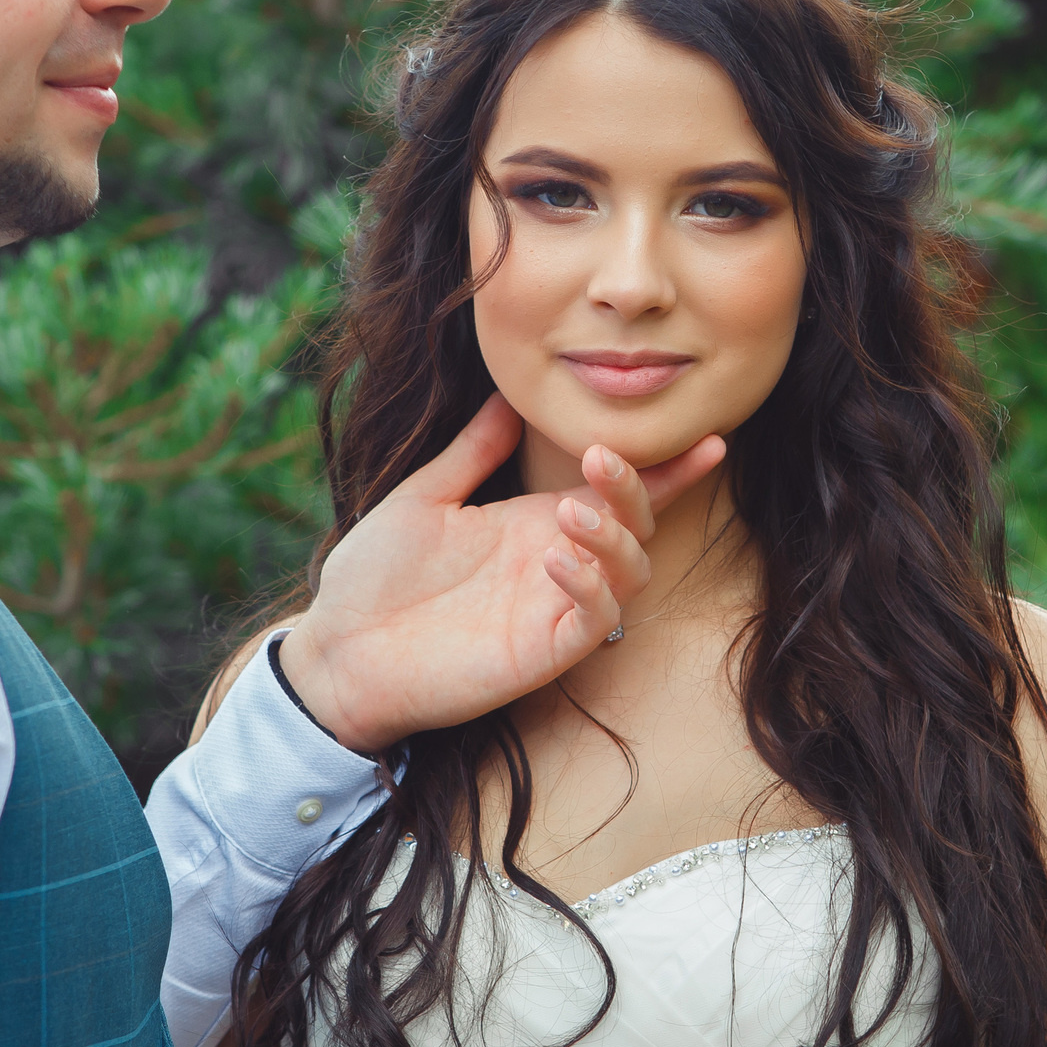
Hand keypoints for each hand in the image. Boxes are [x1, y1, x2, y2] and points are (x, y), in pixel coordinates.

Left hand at [277, 394, 723, 752]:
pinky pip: (595, 620)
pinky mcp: (542, 651)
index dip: (668, 471)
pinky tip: (557, 560)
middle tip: (597, 458)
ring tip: (570, 512)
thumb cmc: (373, 577)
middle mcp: (557, 563)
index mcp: (535, 523)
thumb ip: (473, 451)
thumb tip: (508, 395)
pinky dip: (589, 587)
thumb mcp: (424, 496)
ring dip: (614, 536)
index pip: (617, 495)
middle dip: (633, 487)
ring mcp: (553, 609)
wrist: (337, 647)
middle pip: (636, 525)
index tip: (708, 439)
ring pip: (630, 573)